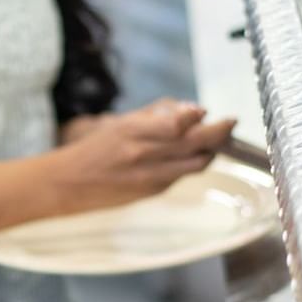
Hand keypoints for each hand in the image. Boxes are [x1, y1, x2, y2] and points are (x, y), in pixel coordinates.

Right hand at [47, 101, 235, 215]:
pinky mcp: (153, 191)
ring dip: (211, 151)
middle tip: (231, 123)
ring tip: (217, 141)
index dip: (197, 116)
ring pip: (195, 164)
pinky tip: (194, 156)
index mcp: (132, 131)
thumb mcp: (120, 122)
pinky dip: (192, 164)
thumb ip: (156, 115)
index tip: (206, 110)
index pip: (176, 123)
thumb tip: (191, 111)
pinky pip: (182, 176)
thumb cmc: (95, 149)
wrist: (69, 184)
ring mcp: (150, 176)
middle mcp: (143, 154)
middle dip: (219, 132)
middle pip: (194, 143)